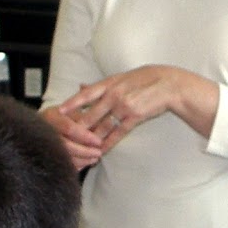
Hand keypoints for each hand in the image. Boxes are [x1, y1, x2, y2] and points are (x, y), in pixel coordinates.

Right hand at [42, 103, 105, 170]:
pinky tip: (86, 163)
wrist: (35, 127)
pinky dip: (76, 166)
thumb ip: (84, 118)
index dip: (85, 136)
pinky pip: (61, 165)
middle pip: (66, 145)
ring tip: (95, 158)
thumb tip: (106, 124)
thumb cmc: (60, 117)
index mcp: (51, 117)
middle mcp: (44, 132)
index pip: (69, 128)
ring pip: (63, 157)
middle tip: (99, 153)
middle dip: (84, 151)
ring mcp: (42, 146)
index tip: (98, 141)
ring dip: (82, 160)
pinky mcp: (45, 157)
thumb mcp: (69, 111)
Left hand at [57, 65, 219, 151]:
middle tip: (65, 136)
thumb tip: (81, 86)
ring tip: (80, 147)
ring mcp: (124, 106)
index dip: (71, 103)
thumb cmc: (145, 79)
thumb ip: (102, 85)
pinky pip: (118, 132)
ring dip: (91, 138)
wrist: (168, 85)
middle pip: (91, 113)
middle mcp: (115, 94)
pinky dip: (108, 142)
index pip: (86, 94)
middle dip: (77, 127)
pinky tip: (101, 150)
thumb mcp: (122, 77)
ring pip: (102, 125)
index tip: (59, 111)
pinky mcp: (134, 117)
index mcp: (110, 83)